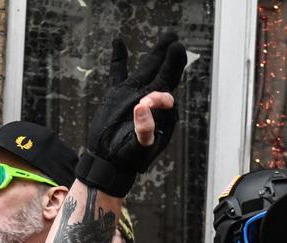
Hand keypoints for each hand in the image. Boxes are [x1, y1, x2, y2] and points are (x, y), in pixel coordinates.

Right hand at [76, 33, 186, 196]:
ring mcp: (135, 95)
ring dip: (156, 53)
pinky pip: (119, 73)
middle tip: (176, 41)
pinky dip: (118, 58)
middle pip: (164, 74)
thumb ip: (145, 129)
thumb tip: (143, 107)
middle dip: (172, 58)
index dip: (160, 97)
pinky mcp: (118, 95)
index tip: (146, 102)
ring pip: (147, 69)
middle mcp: (151, 102)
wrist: (110, 162)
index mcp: (161, 116)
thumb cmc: (129, 159)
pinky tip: (118, 42)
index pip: (166, 97)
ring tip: (167, 37)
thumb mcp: (139, 148)